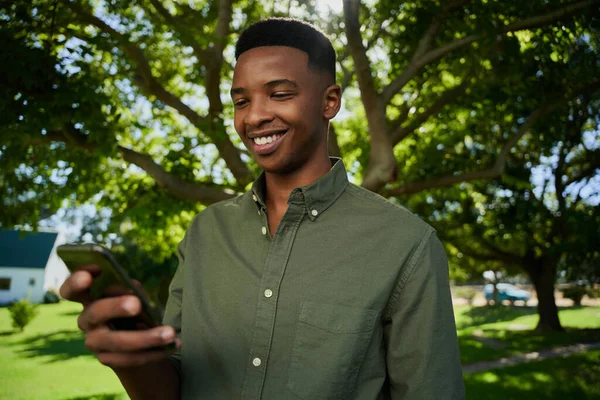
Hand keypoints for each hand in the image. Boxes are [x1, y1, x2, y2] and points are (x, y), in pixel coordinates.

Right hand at [59, 267, 180, 367]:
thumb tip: (133, 294)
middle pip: (95, 312)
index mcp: (89, 298)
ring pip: (116, 341)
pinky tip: (173, 345)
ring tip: (170, 333)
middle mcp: (86, 320)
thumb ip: (130, 290)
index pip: (71, 290)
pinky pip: (130, 358)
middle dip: (115, 307)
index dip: (75, 282)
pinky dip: (154, 352)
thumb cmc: (132, 307)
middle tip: (136, 304)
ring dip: (146, 338)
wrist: (136, 340)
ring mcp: (94, 341)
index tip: (90, 274)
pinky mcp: (107, 359)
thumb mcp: (132, 294)